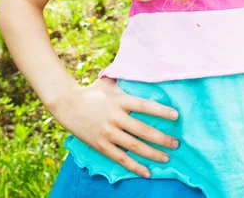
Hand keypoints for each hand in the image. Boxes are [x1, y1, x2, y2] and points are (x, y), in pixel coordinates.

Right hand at [53, 76, 179, 178]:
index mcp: (119, 100)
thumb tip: (142, 72)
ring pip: (134, 146)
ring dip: (153, 153)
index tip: (175, 115)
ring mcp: (108, 133)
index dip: (160, 111)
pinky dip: (135, 166)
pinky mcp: (100, 145)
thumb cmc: (92, 92)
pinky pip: (121, 158)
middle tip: (176, 143)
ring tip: (167, 157)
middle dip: (162, 138)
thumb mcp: (109, 83)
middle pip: (142, 130)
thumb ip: (124, 80)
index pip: (144, 105)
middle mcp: (115, 117)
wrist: (67, 104)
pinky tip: (147, 172)